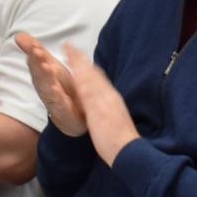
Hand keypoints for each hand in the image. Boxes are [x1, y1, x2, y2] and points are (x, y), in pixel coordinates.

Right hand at [14, 32, 86, 136]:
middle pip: (39, 75)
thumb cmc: (61, 88)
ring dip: (46, 77)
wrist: (74, 117)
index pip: (36, 64)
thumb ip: (36, 52)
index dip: (34, 55)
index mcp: (44, 77)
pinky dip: (57, 97)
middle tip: (37, 51)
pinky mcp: (64, 113)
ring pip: (48, 89)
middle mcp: (46, 89)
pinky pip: (60, 105)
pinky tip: (56, 88)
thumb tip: (18, 35)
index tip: (34, 45)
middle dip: (37, 63)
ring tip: (46, 66)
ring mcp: (54, 101)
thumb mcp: (50, 67)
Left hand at [66, 43, 138, 165]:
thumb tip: (106, 107)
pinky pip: (88, 92)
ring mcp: (104, 102)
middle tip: (69, 45)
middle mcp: (109, 97)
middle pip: (94, 73)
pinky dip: (81, 79)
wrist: (129, 151)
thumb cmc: (122, 141)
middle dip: (81, 59)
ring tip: (67, 50)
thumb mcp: (117, 121)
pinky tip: (72, 71)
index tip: (80, 57)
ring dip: (78, 63)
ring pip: (89, 78)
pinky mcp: (98, 110)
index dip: (88, 67)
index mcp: (113, 100)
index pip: (99, 79)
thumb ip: (110, 111)